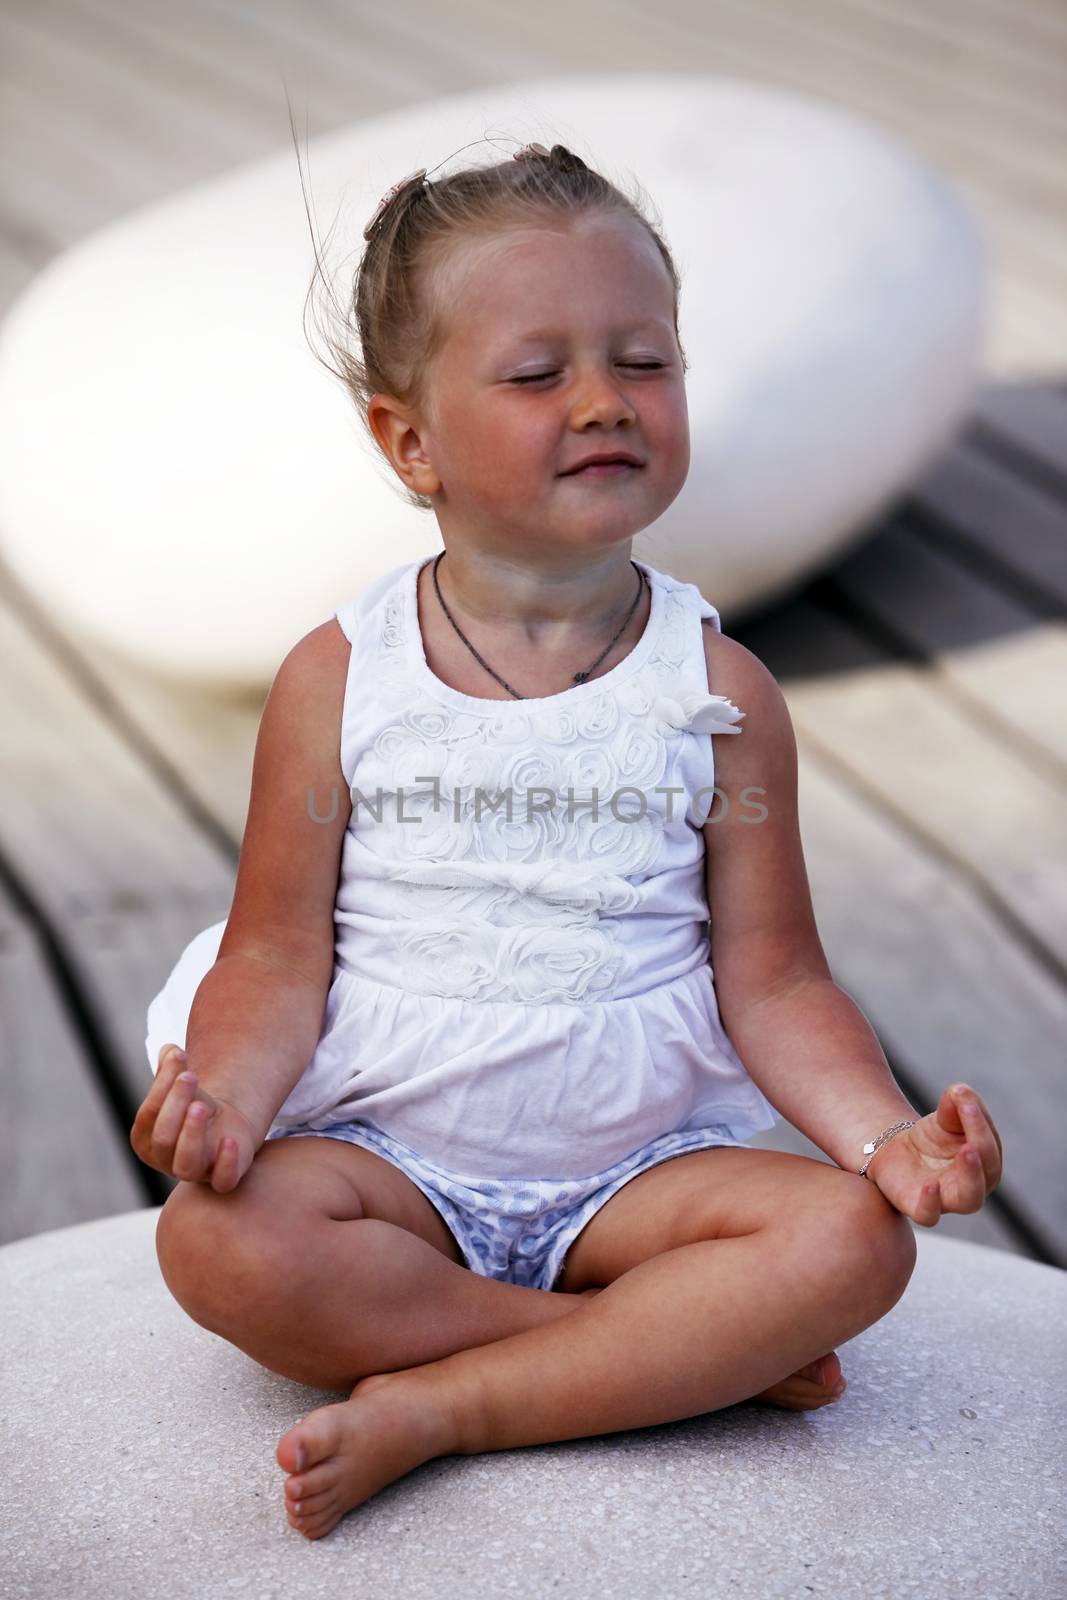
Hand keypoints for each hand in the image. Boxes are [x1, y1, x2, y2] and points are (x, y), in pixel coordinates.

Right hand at [130, 1043, 257, 1192]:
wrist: (225, 1128)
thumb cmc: (194, 1106)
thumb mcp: (182, 1086)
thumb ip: (171, 1069)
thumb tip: (169, 1050)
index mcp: (145, 1139)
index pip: (148, 1114)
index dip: (161, 1086)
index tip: (179, 1056)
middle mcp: (165, 1160)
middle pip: (163, 1137)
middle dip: (175, 1104)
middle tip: (190, 1076)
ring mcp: (194, 1173)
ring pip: (186, 1164)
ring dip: (192, 1134)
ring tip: (201, 1106)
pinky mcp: (223, 1179)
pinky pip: (222, 1182)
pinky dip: (225, 1164)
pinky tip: (230, 1140)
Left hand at [864, 1083, 1002, 1226]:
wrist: (894, 1152)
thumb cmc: (931, 1137)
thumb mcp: (945, 1115)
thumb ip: (957, 1102)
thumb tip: (961, 1091)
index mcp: (986, 1163)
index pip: (990, 1145)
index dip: (980, 1122)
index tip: (964, 1099)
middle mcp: (974, 1186)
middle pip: (987, 1173)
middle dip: (983, 1148)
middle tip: (972, 1124)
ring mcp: (949, 1200)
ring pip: (969, 1200)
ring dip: (971, 1177)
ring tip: (967, 1152)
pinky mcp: (921, 1208)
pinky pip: (930, 1215)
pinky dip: (932, 1203)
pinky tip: (930, 1185)